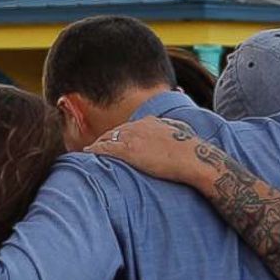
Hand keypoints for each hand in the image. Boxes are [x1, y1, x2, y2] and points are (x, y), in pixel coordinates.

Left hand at [84, 117, 203, 183]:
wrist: (192, 158)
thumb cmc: (192, 150)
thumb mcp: (182, 133)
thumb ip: (175, 131)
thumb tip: (179, 130)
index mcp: (151, 122)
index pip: (130, 128)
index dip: (121, 136)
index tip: (115, 142)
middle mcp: (138, 126)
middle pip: (116, 132)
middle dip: (106, 139)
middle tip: (97, 148)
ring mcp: (131, 137)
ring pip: (107, 138)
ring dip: (98, 145)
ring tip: (90, 152)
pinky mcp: (127, 150)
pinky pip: (104, 148)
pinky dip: (94, 150)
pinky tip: (87, 154)